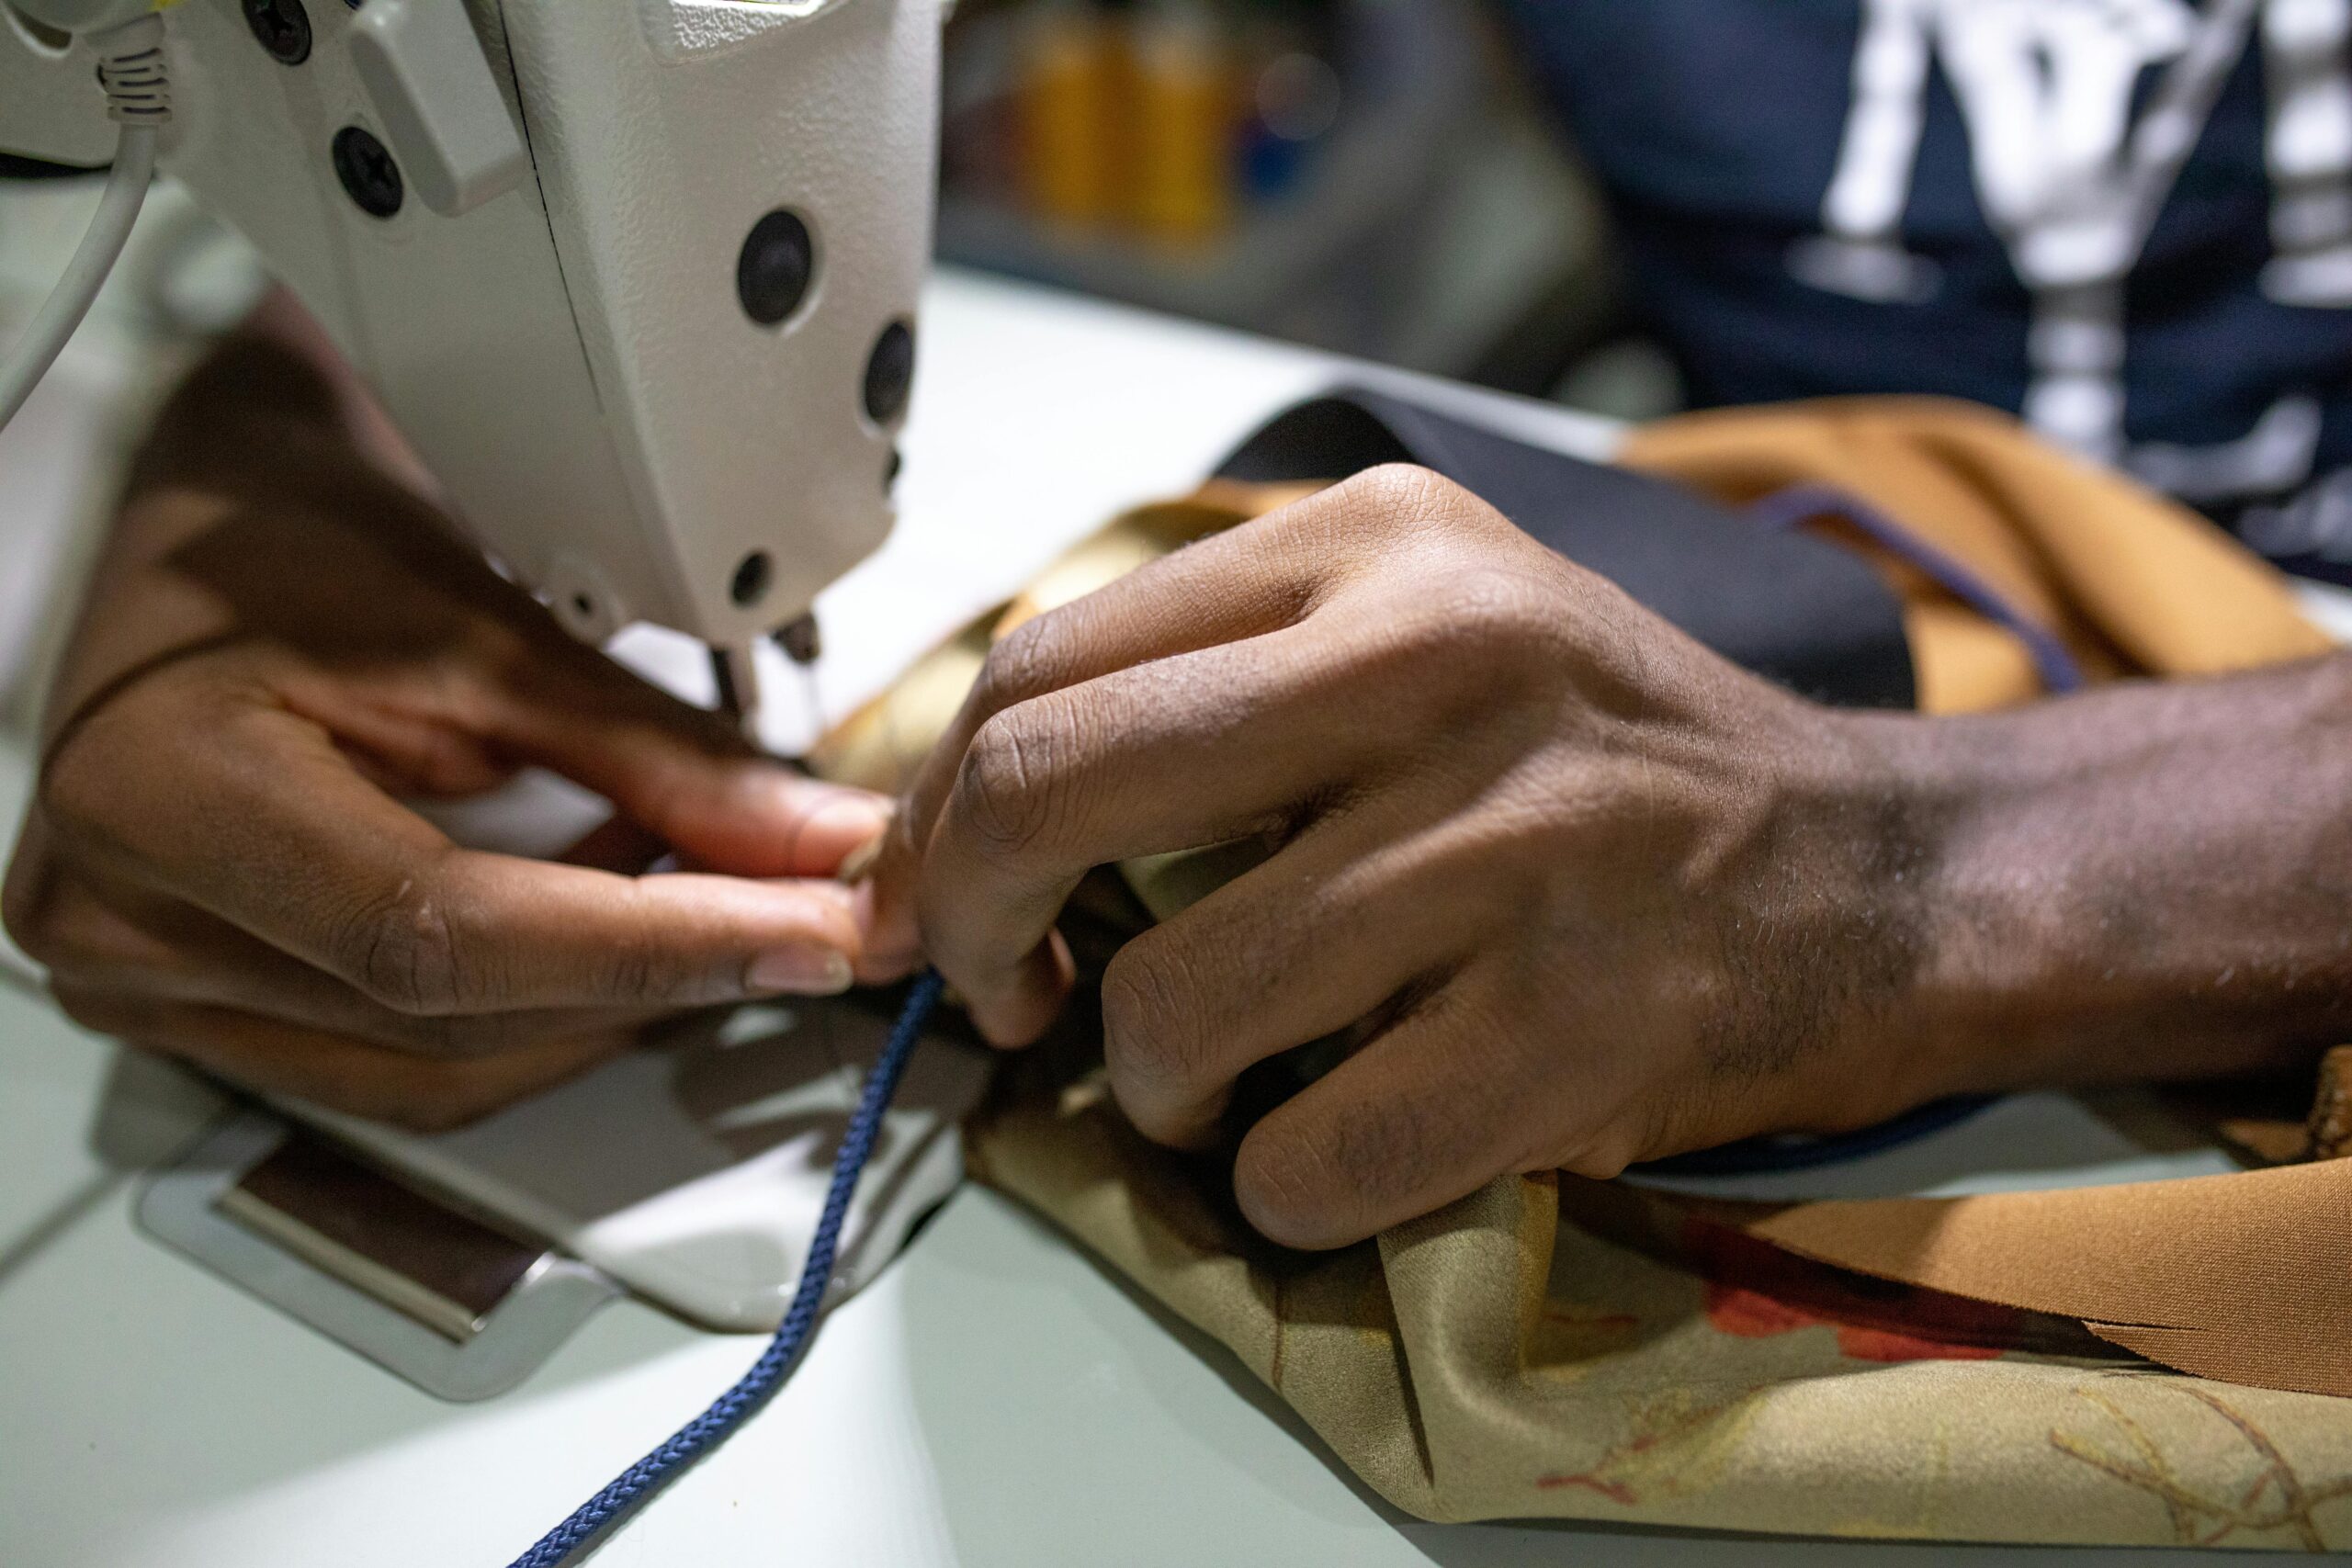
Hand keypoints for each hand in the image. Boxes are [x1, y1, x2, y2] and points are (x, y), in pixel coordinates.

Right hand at [4, 334, 897, 1129]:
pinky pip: (404, 1061)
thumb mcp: (486, 623)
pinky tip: (609, 925)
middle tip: (805, 915)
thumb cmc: (297, 530)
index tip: (804, 935)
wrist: (197, 525)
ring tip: (705, 893)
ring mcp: (149, 985)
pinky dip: (538, 1009)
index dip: (649, 947)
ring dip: (607, 1002)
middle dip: (660, 975)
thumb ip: (660, 757)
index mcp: (165, 796)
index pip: (443, 933)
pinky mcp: (201, 1008)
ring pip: (444, 1068)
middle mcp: (124, 924)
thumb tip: (818, 848)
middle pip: (454, 1018)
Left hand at [883, 465, 1953, 1247]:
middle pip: (1049, 790)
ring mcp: (1517, 843)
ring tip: (1214, 1080)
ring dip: (1150, 1087)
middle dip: (969, 924)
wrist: (1875, 872)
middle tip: (1006, 994)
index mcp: (1379, 542)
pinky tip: (1328, 1142)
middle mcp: (1442, 657)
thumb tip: (956, 814)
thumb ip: (1215, 681)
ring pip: (1171, 1007)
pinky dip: (1275, 1183)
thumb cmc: (1605, 758)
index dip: (942, 807)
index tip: (942, 895)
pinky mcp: (1576, 1025)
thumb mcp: (1425, 625)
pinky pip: (1302, 1156)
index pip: (1045, 664)